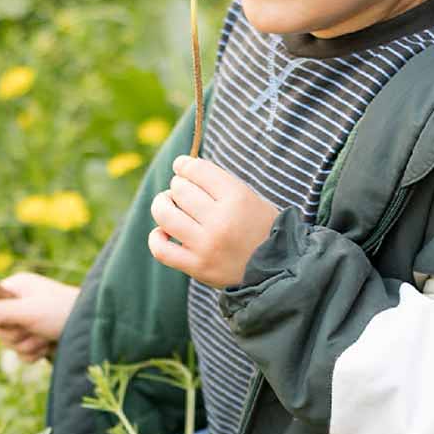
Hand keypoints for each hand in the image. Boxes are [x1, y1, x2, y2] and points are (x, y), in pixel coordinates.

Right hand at [0, 272, 79, 361]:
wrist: (90, 327)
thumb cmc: (61, 312)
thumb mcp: (29, 311)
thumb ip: (1, 313)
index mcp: (16, 287)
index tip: (12, 319)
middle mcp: (20, 302)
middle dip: (16, 335)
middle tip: (35, 328)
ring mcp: (28, 320)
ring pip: (10, 343)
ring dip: (27, 345)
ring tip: (45, 336)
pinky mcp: (37, 337)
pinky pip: (22, 353)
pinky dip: (34, 353)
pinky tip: (48, 346)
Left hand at [148, 155, 279, 288]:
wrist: (277, 268)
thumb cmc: (260, 227)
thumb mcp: (250, 197)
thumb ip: (218, 183)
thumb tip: (183, 167)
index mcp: (237, 198)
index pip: (197, 170)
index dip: (184, 164)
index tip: (182, 165)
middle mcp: (220, 220)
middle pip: (180, 189)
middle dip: (178, 185)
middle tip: (183, 191)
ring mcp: (206, 245)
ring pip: (165, 214)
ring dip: (162, 204)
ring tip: (168, 204)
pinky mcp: (197, 267)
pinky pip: (161, 249)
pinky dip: (156, 237)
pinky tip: (163, 232)